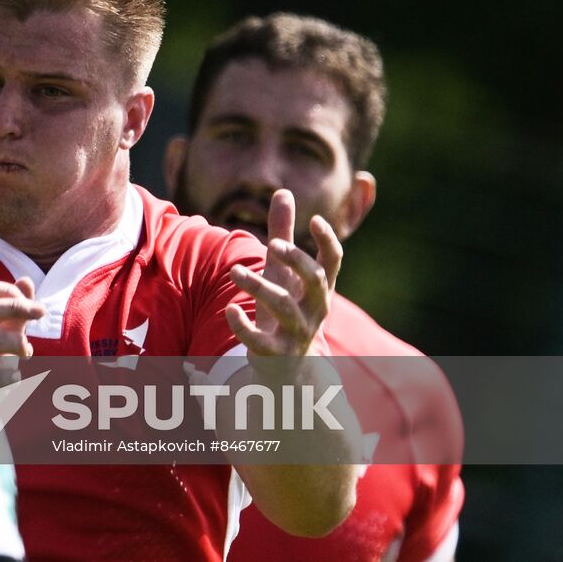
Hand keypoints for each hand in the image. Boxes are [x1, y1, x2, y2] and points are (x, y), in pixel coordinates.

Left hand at [225, 189, 341, 360]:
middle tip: (273, 244)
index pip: (333, 262)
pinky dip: (244, 327)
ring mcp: (297, 333)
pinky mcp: (275, 354)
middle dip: (298, 262)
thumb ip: (283, 232)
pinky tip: (229, 310)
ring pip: (286, 308)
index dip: (328, 241)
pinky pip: (261, 342)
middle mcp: (314, 310)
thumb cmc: (287, 308)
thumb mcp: (285, 272)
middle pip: (316, 282)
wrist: (290, 369)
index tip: (314, 219)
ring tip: (234, 271)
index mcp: (318, 289)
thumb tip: (283, 192)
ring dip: (260, 288)